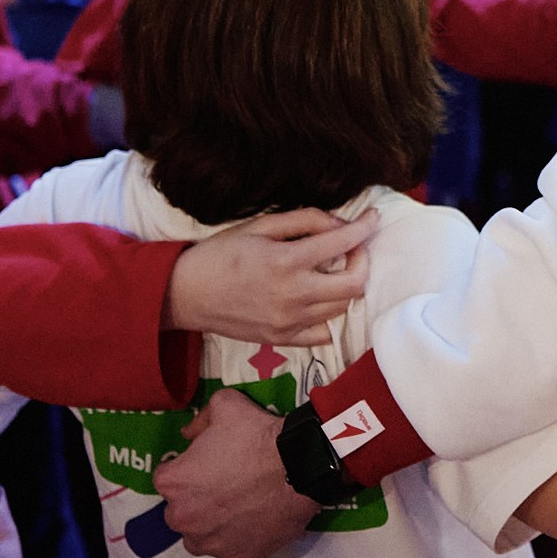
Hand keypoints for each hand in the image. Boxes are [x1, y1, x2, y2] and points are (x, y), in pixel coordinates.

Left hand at [156, 388, 317, 557]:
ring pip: (197, 540)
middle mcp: (183, 518)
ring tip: (236, 511)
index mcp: (174, 482)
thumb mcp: (226, 405)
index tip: (206, 463)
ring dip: (209, 528)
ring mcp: (209, 543)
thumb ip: (199, 420)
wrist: (301, 465)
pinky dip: (229, 552)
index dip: (186, 468)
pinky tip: (243, 536)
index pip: (166, 477)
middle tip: (223, 486)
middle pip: (179, 512)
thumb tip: (187, 435)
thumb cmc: (259, 436)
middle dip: (195, 501)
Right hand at [164, 210, 376, 343]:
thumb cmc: (220, 254)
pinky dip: (328, 315)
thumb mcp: (259, 225)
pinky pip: (322, 333)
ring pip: (341, 307)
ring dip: (346, 285)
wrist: (184, 294)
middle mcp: (293, 296)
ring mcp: (288, 322)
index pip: (343, 243)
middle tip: (351, 247)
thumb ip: (304, 221)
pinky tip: (318, 298)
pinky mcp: (281, 339)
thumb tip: (339, 223)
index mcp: (286, 262)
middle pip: (354, 284)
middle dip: (362, 260)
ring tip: (332, 268)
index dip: (364, 227)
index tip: (372, 218)